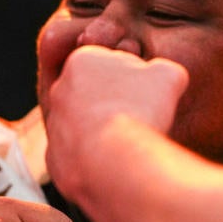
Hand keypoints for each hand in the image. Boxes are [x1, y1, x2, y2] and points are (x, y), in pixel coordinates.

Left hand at [44, 45, 187, 198]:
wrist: (114, 158)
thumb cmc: (140, 110)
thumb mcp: (168, 77)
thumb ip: (164, 69)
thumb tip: (166, 76)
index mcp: (82, 61)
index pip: (109, 64)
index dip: (133, 79)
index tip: (147, 94)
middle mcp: (60, 90)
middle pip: (94, 93)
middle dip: (115, 103)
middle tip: (140, 117)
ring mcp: (54, 124)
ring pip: (84, 124)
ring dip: (104, 130)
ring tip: (130, 141)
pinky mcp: (55, 156)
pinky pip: (79, 154)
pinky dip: (95, 157)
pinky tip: (116, 161)